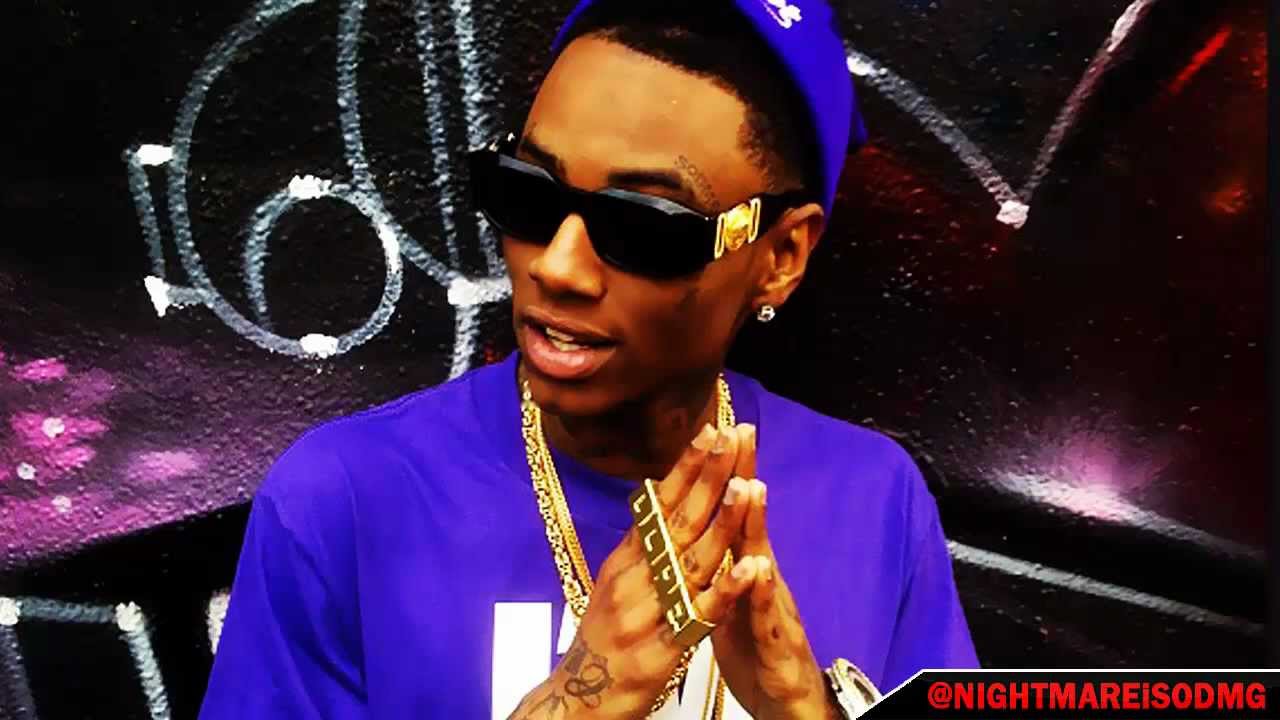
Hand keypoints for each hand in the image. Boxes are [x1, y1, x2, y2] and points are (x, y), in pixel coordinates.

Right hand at [509, 423, 761, 719]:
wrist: (576, 701)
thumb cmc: (603, 639)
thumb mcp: (615, 584)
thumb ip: (641, 545)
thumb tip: (659, 495)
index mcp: (626, 559)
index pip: (660, 503)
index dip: (687, 467)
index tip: (711, 428)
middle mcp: (633, 578)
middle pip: (677, 521)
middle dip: (708, 477)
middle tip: (733, 435)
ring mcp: (646, 613)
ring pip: (691, 561)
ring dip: (721, 522)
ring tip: (747, 486)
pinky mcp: (661, 650)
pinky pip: (699, 617)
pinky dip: (725, 591)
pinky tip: (750, 568)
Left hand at [711, 425, 836, 719]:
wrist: (784, 698)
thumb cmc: (754, 646)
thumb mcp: (730, 594)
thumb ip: (722, 558)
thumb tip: (702, 523)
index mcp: (741, 566)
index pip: (731, 510)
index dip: (725, 470)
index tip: (717, 426)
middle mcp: (760, 577)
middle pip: (750, 520)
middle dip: (746, 475)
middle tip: (742, 430)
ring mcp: (771, 607)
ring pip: (761, 560)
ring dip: (757, 523)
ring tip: (753, 484)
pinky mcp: (774, 642)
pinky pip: (765, 615)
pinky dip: (760, 591)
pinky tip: (758, 568)